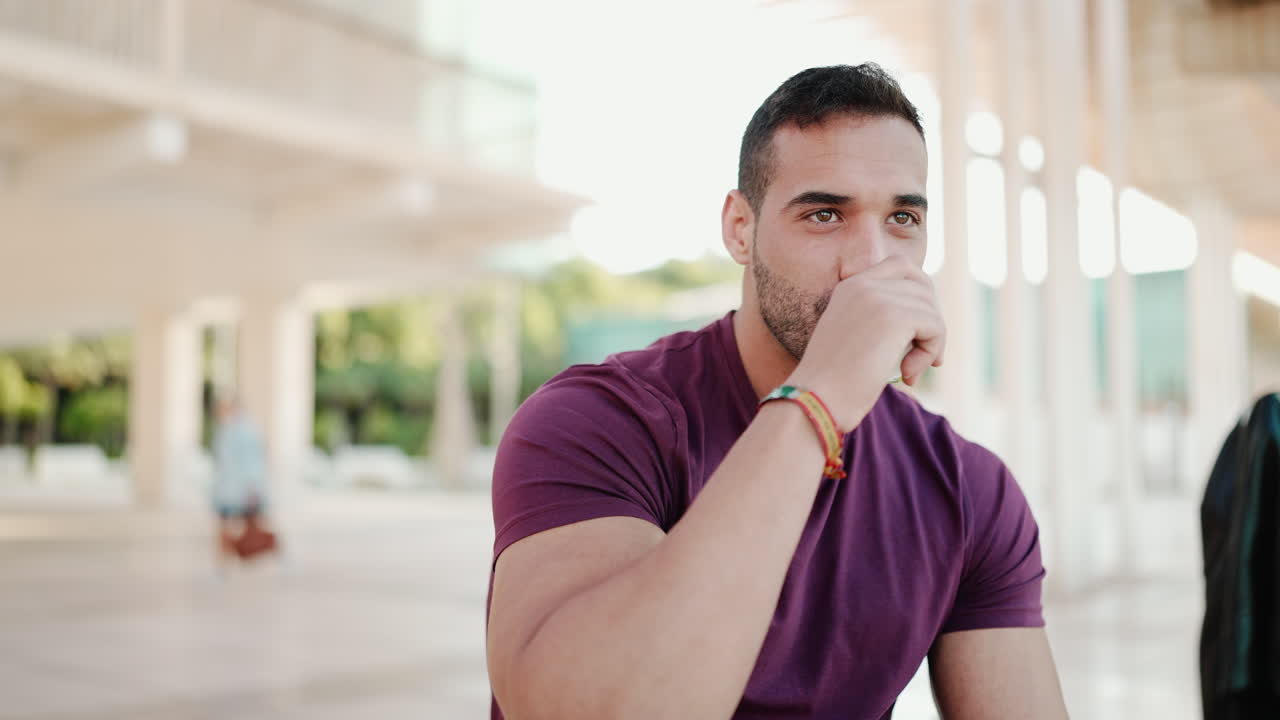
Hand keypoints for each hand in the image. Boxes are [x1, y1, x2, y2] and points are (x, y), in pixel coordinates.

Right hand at [784, 255, 945, 428]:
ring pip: (931, 309)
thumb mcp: (853, 337)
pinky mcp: (894, 317)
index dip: (919, 293)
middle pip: (922, 284)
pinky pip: (935, 327)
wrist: (814, 399)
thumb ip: (879, 318)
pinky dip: (930, 353)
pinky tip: (908, 375)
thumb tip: (926, 316)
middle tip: (926, 352)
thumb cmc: (832, 382)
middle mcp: (862, 285)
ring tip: (909, 370)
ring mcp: (878, 298)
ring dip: (931, 343)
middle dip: (931, 317)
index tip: (916, 329)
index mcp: (849, 287)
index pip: (901, 265)